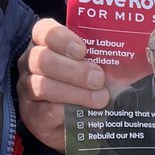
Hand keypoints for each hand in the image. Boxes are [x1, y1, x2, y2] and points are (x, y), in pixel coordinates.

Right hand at [17, 18, 108, 151]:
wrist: (73, 123)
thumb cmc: (85, 83)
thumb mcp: (91, 64)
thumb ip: (100, 58)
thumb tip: (127, 58)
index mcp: (45, 42)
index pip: (44, 31)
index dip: (62, 38)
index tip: (83, 51)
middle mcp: (31, 62)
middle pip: (42, 59)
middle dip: (73, 69)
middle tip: (98, 79)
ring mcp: (27, 89)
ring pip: (43, 86)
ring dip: (74, 92)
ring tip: (99, 98)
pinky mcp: (31, 115)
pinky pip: (45, 111)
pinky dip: (67, 112)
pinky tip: (84, 114)